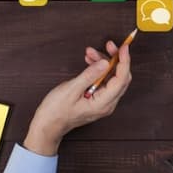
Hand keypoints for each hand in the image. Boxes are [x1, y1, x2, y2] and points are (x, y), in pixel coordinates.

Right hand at [23, 41, 131, 155]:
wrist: (47, 126)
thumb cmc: (56, 112)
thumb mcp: (71, 90)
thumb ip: (89, 75)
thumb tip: (105, 63)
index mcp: (103, 103)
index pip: (121, 79)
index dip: (124, 61)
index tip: (123, 47)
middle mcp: (107, 104)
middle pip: (120, 77)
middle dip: (115, 59)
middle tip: (108, 45)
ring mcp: (103, 102)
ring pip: (111, 78)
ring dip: (104, 62)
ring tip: (90, 53)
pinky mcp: (97, 99)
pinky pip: (104, 81)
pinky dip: (99, 70)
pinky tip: (90, 62)